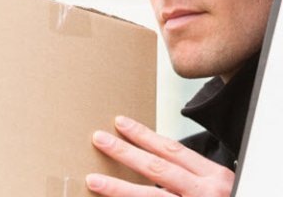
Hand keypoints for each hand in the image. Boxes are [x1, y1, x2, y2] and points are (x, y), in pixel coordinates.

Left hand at [86, 116, 234, 195]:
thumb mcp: (219, 186)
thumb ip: (191, 175)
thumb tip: (151, 160)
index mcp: (214, 177)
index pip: (173, 150)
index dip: (145, 136)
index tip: (120, 123)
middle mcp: (205, 192)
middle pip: (158, 169)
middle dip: (126, 153)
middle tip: (99, 140)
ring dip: (119, 189)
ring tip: (94, 180)